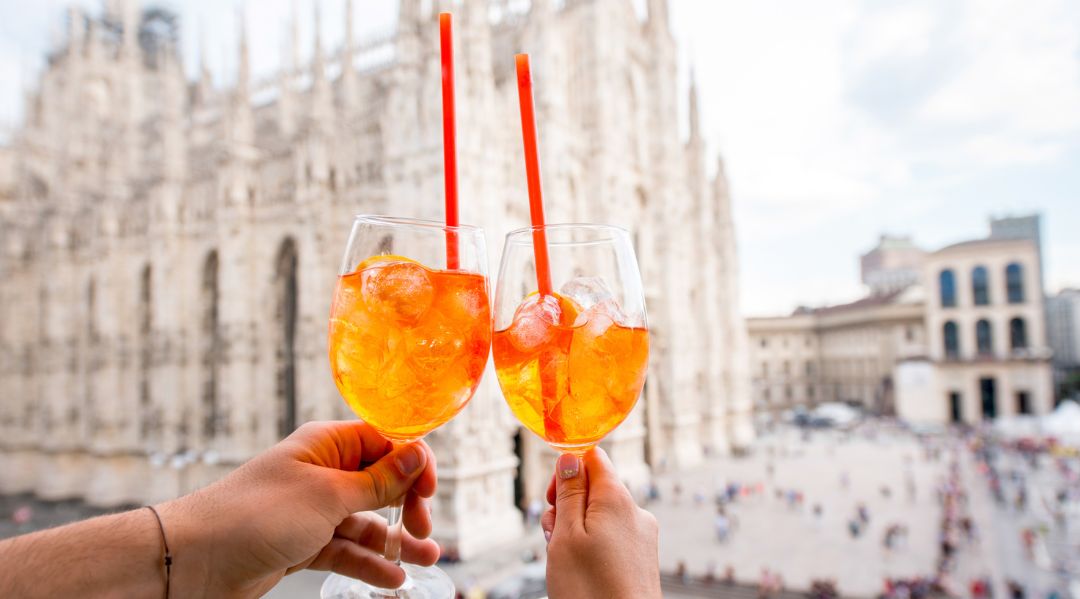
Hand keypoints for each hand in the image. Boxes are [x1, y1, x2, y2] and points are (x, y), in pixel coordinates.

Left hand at [157, 421, 439, 597]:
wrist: (195, 561)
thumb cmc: (256, 515)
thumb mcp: (328, 496)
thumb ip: (377, 481)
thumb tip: (416, 455)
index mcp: (326, 445)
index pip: (384, 443)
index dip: (412, 463)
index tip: (429, 491)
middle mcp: (321, 473)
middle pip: (380, 482)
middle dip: (407, 504)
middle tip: (423, 530)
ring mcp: (311, 510)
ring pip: (366, 521)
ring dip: (395, 540)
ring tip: (428, 559)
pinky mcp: (302, 543)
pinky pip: (346, 549)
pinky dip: (369, 563)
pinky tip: (392, 579)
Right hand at [540, 448, 660, 598]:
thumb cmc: (590, 589)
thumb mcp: (566, 534)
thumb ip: (569, 492)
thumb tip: (571, 457)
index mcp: (617, 498)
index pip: (593, 458)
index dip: (567, 471)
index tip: (553, 499)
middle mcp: (636, 512)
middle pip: (595, 489)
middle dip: (567, 506)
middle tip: (554, 537)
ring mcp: (642, 536)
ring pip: (600, 516)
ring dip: (576, 530)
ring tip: (566, 560)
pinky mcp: (642, 558)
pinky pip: (612, 538)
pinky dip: (592, 547)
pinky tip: (583, 571)